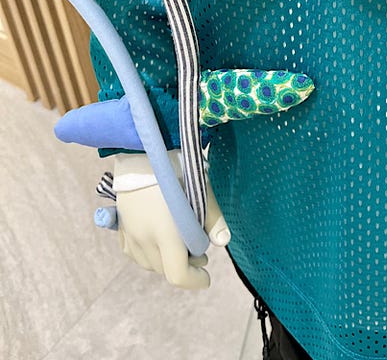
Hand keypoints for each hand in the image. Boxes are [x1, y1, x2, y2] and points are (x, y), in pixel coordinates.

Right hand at [115, 153, 230, 289]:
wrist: (142, 149)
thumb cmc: (176, 167)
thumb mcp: (201, 190)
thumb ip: (213, 219)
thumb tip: (223, 242)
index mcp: (166, 234)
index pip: (177, 275)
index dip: (194, 281)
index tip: (207, 277)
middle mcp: (145, 239)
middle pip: (164, 270)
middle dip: (185, 267)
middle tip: (200, 253)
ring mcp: (130, 233)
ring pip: (148, 263)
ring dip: (166, 261)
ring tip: (181, 244)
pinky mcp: (121, 224)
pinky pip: (133, 252)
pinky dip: (148, 253)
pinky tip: (158, 240)